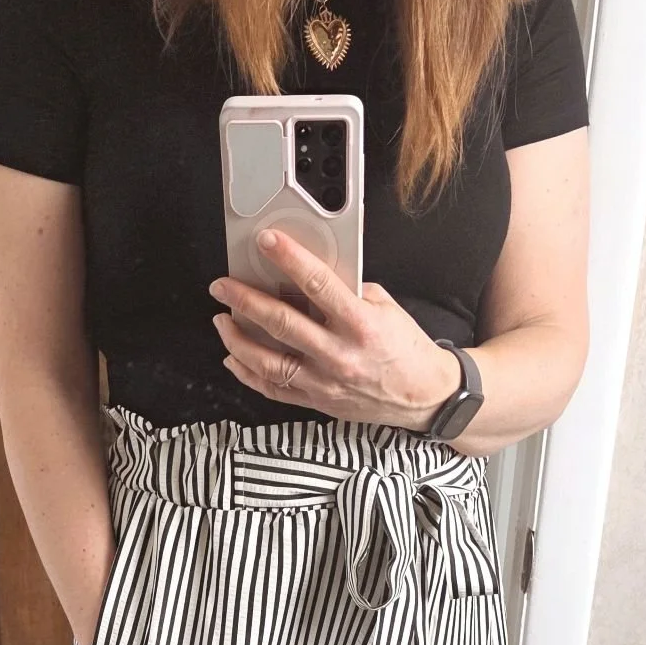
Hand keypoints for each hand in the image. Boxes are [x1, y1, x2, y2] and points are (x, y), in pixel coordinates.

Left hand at [208, 229, 461, 431]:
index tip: (266, 241)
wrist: (423, 397)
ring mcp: (324, 383)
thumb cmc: (405, 349)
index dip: (288, 259)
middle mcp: (339, 356)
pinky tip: (233, 358)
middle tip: (222, 286)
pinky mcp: (317, 402)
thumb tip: (308, 277)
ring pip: (268, 362)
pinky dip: (248, 374)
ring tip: (222, 320)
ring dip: (237, 339)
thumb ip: (347, 292)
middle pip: (281, 324)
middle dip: (245, 300)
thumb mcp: (385, 308)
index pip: (317, 284)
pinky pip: (273, 390)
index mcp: (360, 325)